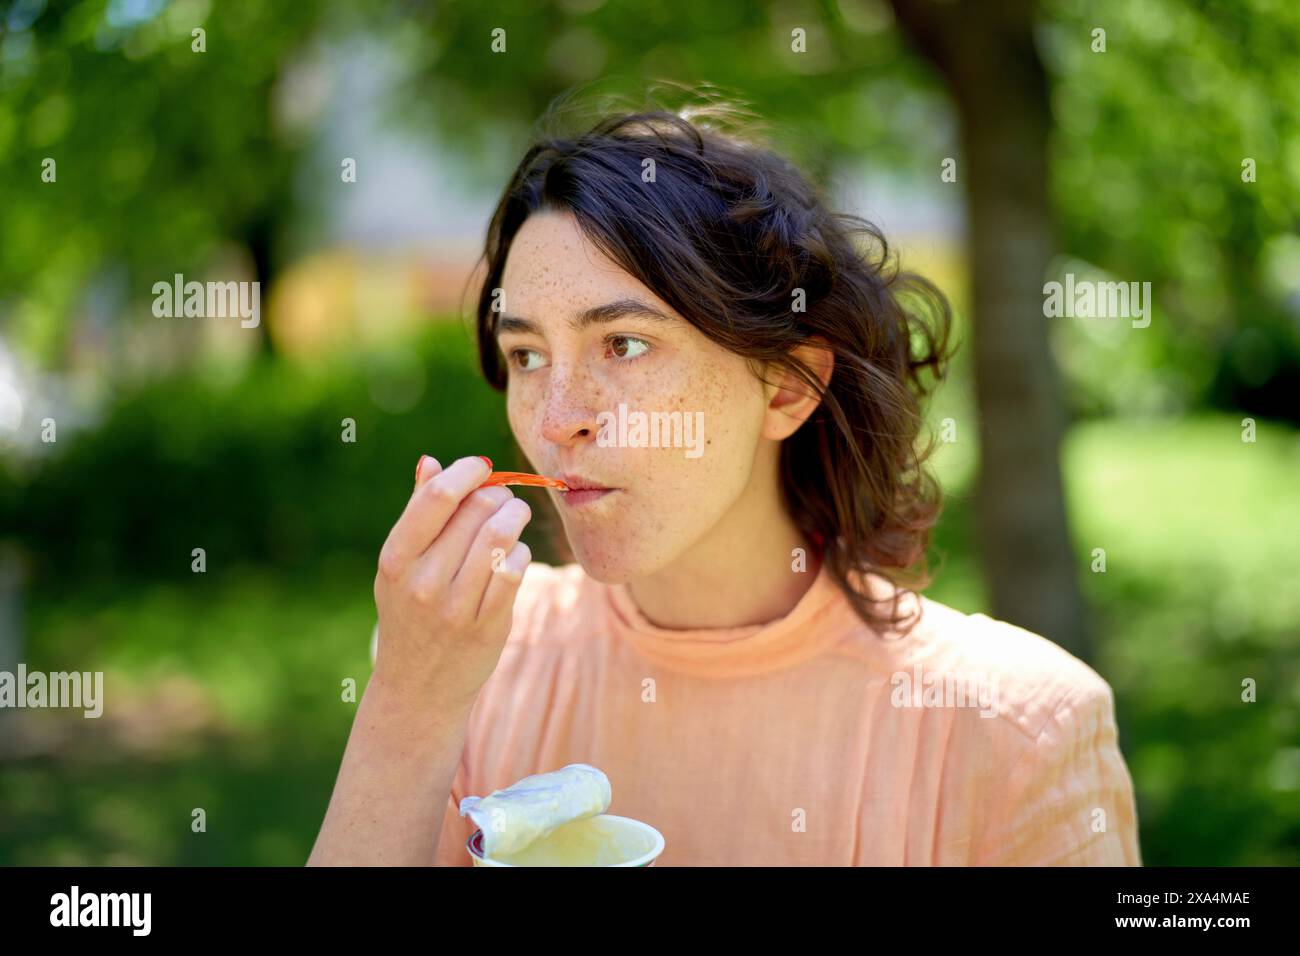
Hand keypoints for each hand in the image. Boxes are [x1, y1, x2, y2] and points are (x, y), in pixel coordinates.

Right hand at [371, 455, 532, 712]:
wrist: (419, 688)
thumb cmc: (410, 613)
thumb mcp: (400, 566)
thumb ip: (417, 514)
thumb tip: (431, 463)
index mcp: (395, 559)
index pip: (437, 498)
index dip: (467, 472)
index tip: (481, 466)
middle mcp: (423, 583)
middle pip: (476, 512)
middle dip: (497, 494)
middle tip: (503, 497)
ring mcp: (456, 607)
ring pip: (500, 537)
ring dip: (516, 516)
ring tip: (515, 515)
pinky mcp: (487, 626)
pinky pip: (515, 571)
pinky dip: (520, 553)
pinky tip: (514, 554)